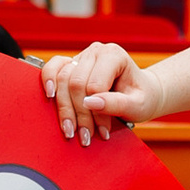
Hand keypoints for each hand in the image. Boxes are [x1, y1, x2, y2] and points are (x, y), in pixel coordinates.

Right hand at [39, 42, 158, 146]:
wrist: (142, 92)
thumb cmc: (142, 97)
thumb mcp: (138, 105)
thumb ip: (117, 104)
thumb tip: (91, 103)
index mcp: (114, 55)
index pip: (95, 84)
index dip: (96, 112)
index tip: (102, 131)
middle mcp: (96, 52)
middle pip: (75, 83)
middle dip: (79, 114)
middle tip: (85, 137)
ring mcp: (82, 57)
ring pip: (61, 78)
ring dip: (64, 108)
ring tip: (71, 130)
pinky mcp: (71, 64)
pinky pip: (52, 68)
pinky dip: (47, 81)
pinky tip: (50, 97)